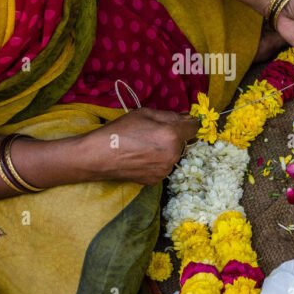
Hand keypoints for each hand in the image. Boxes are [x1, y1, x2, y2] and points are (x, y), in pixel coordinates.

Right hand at [81, 108, 197, 184]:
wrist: (100, 156)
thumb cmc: (121, 130)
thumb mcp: (145, 113)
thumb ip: (169, 115)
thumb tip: (186, 118)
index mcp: (172, 136)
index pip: (194, 128)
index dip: (189, 123)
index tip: (182, 122)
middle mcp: (173, 155)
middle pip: (184, 142)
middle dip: (175, 136)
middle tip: (154, 133)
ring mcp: (165, 170)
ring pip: (174, 155)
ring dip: (166, 150)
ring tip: (146, 146)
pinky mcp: (157, 180)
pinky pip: (164, 166)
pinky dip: (158, 161)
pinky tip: (142, 157)